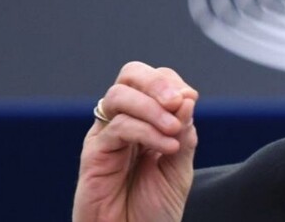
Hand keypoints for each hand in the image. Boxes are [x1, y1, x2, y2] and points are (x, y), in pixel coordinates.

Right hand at [73, 61, 198, 221]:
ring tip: (174, 131)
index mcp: (144, 120)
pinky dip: (145, 131)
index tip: (191, 99)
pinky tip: (167, 146)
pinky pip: (117, 128)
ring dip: (151, 107)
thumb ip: (184, 133)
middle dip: (157, 82)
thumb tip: (187, 98)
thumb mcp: (179, 167)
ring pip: (119, 96)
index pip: (153, 80)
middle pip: (130, 76)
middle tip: (178, 101)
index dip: (172, 82)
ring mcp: (105, 136)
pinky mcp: (93, 154)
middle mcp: (122, 121)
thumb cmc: (153, 210)